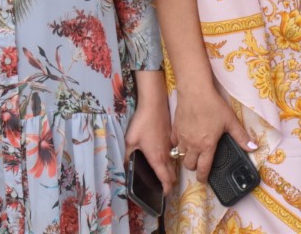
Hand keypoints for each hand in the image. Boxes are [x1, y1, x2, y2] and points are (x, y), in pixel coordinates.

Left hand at [125, 71, 175, 193]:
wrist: (154, 104)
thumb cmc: (142, 123)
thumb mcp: (130, 141)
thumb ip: (128, 156)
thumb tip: (126, 167)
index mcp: (157, 158)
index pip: (166, 179)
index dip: (166, 190)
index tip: (163, 196)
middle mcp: (167, 154)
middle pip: (173, 174)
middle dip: (169, 183)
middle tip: (162, 187)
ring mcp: (171, 145)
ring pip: (174, 163)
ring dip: (170, 171)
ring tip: (162, 174)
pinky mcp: (172, 137)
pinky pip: (173, 153)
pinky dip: (171, 159)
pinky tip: (163, 156)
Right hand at [171, 86, 255, 182]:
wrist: (195, 92)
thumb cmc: (214, 106)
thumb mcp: (231, 121)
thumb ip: (241, 136)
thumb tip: (254, 148)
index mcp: (207, 146)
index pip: (203, 169)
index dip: (203, 178)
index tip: (204, 180)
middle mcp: (193, 145)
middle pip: (189, 165)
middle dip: (194, 168)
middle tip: (199, 164)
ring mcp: (182, 138)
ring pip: (180, 156)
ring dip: (186, 158)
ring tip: (192, 154)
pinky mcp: (175, 129)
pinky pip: (174, 143)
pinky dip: (177, 145)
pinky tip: (182, 142)